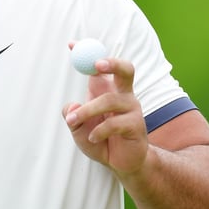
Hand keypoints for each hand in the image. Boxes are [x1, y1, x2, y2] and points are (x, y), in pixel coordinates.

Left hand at [62, 47, 148, 176]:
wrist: (121, 163)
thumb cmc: (99, 140)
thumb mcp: (77, 127)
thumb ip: (72, 115)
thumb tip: (73, 106)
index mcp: (108, 90)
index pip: (100, 65)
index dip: (88, 53)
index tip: (71, 44)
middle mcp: (123, 95)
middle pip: (125, 69)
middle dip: (112, 63)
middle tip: (97, 64)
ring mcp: (132, 109)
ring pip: (109, 100)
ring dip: (87, 110)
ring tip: (74, 121)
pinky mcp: (136, 125)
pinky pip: (114, 123)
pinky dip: (98, 131)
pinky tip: (94, 138)